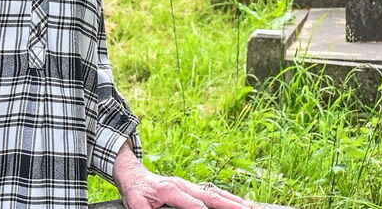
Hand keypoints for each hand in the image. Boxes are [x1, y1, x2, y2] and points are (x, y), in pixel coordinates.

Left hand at [112, 143, 249, 208]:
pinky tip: (235, 202)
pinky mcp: (190, 187)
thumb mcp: (135, 203)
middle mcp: (182, 185)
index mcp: (169, 189)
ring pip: (213, 192)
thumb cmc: (135, 191)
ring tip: (247, 206)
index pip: (191, 202)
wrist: (134, 175)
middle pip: (209, 195)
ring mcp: (188, 185)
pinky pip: (211, 192)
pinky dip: (225, 197)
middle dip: (228, 203)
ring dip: (231, 200)